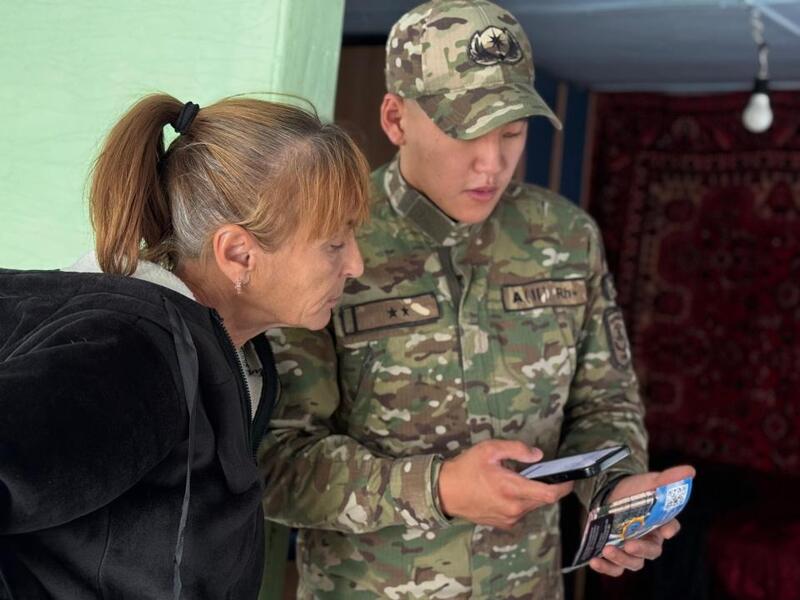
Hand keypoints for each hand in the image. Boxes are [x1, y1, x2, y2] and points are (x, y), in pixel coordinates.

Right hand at [437, 440, 573, 529]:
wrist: (444, 491)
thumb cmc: (466, 468)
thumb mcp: (490, 449)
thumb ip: (516, 449)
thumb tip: (538, 455)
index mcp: (512, 489)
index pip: (549, 493)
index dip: (564, 486)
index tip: (570, 478)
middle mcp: (513, 508)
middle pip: (543, 500)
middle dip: (548, 486)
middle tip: (543, 472)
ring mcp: (508, 518)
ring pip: (531, 506)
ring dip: (532, 493)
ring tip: (521, 479)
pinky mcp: (502, 523)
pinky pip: (520, 512)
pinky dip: (521, 501)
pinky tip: (509, 490)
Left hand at [589, 464, 695, 576]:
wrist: (610, 494)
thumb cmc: (635, 490)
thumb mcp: (649, 481)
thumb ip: (668, 478)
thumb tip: (690, 470)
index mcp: (660, 523)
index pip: (670, 527)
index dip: (669, 528)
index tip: (665, 530)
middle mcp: (648, 540)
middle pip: (651, 551)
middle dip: (641, 550)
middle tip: (629, 545)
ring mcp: (631, 549)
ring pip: (633, 563)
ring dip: (621, 559)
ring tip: (607, 550)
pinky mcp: (614, 554)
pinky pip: (614, 568)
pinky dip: (605, 568)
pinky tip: (594, 561)